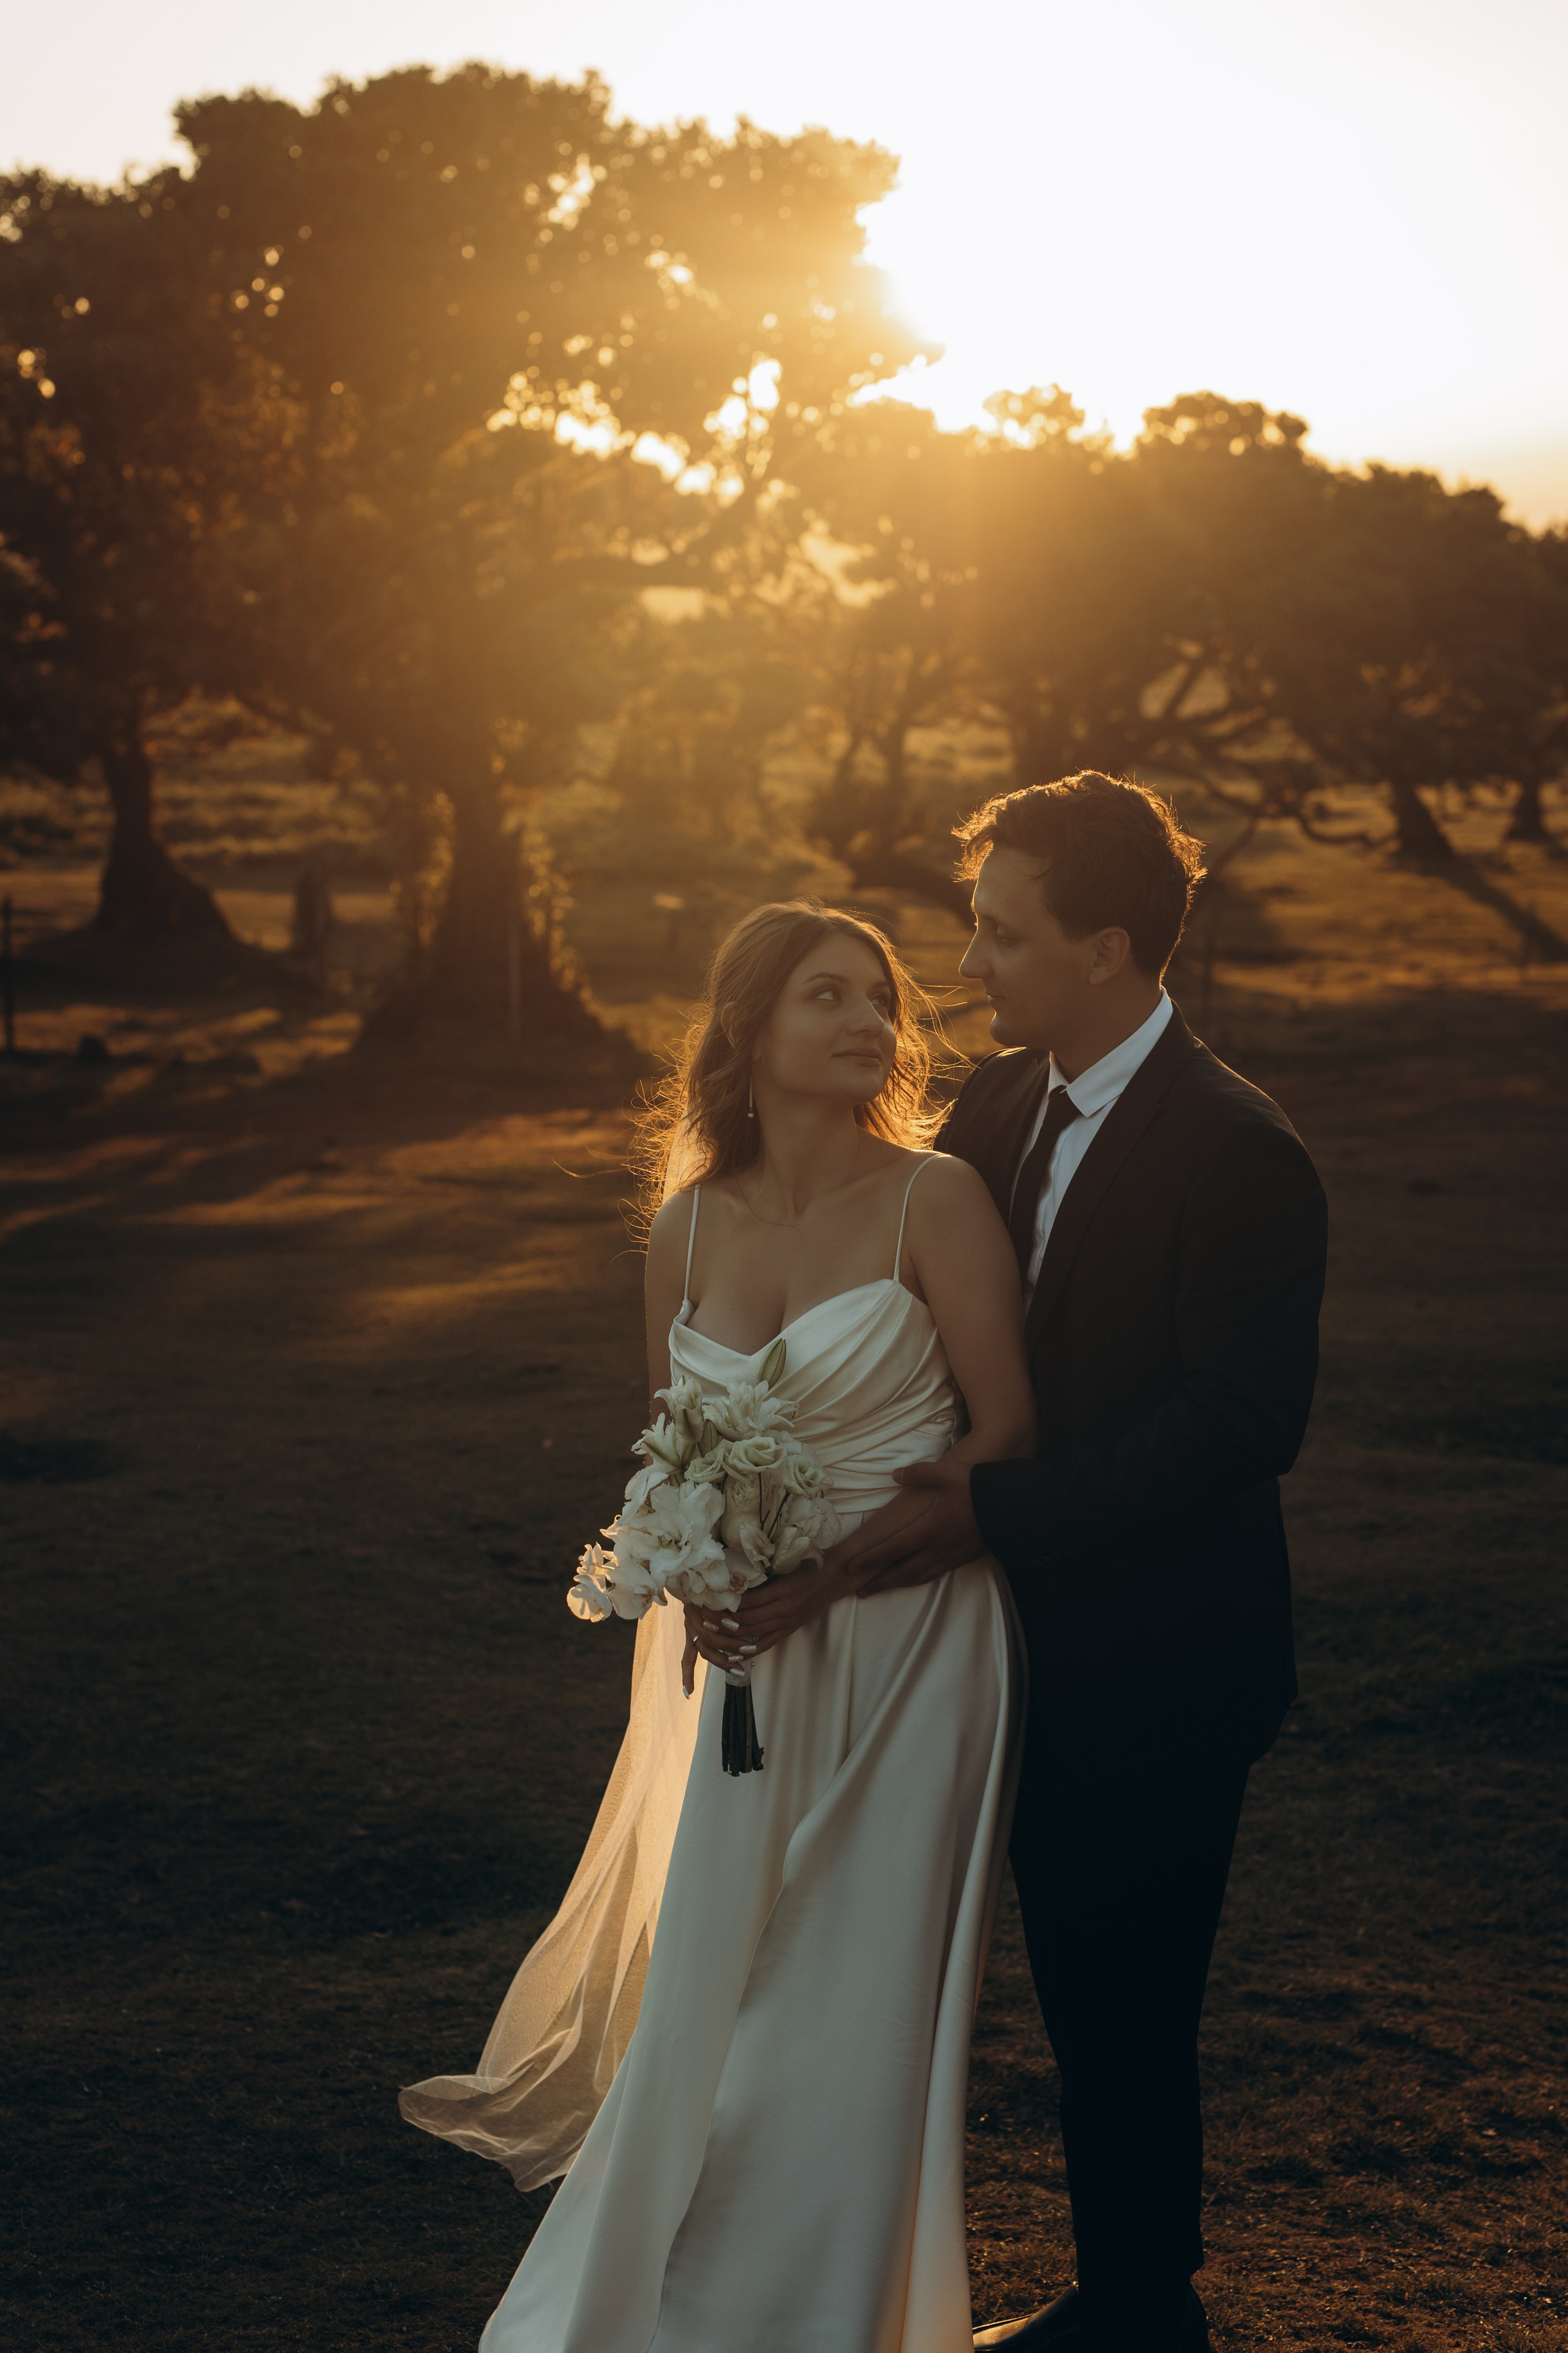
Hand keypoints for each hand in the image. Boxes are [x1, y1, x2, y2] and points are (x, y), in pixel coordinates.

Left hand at [686, 1558, 846, 1671]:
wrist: (833, 1578)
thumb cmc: (808, 1566)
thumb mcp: (785, 1566)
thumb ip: (763, 1573)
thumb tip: (734, 1575)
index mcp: (780, 1590)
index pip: (747, 1601)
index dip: (726, 1603)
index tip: (709, 1598)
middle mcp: (782, 1609)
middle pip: (745, 1620)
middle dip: (722, 1621)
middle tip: (703, 1617)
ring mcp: (786, 1622)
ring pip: (753, 1633)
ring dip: (731, 1635)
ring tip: (712, 1632)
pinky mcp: (789, 1630)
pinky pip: (767, 1644)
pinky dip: (749, 1650)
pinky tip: (735, 1652)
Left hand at [835, 1455, 983, 1594]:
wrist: (1011, 1508)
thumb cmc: (977, 1489)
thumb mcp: (947, 1473)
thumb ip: (919, 1474)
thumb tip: (895, 1475)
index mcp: (928, 1529)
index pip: (893, 1548)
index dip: (871, 1558)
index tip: (852, 1566)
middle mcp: (936, 1548)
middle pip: (902, 1570)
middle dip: (880, 1581)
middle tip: (860, 1591)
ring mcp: (951, 1556)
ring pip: (919, 1576)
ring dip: (898, 1583)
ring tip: (883, 1588)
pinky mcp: (963, 1559)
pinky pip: (936, 1574)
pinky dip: (920, 1579)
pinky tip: (916, 1579)